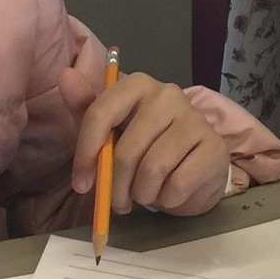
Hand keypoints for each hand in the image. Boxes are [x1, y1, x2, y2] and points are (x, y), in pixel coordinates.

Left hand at [59, 67, 229, 216]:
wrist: (193, 168)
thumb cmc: (146, 146)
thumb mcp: (111, 129)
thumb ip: (86, 107)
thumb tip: (65, 75)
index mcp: (137, 85)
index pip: (101, 113)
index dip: (86, 153)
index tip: (82, 184)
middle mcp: (167, 95)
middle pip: (126, 150)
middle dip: (115, 186)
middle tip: (117, 202)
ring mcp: (195, 119)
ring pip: (152, 169)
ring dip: (142, 195)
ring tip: (144, 195)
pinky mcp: (214, 147)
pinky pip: (178, 183)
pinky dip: (168, 199)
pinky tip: (169, 194)